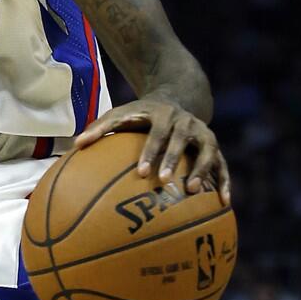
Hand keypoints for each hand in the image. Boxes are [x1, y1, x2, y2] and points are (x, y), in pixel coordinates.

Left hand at [75, 96, 230, 205]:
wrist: (177, 97)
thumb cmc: (141, 114)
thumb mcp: (122, 113)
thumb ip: (101, 127)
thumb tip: (76, 144)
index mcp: (162, 114)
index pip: (156, 132)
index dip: (151, 151)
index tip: (141, 172)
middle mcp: (185, 121)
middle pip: (181, 139)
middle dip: (173, 159)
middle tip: (164, 181)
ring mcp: (202, 133)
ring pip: (207, 151)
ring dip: (201, 170)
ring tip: (193, 191)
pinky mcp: (214, 146)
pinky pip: (223, 165)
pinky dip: (224, 181)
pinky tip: (223, 202)